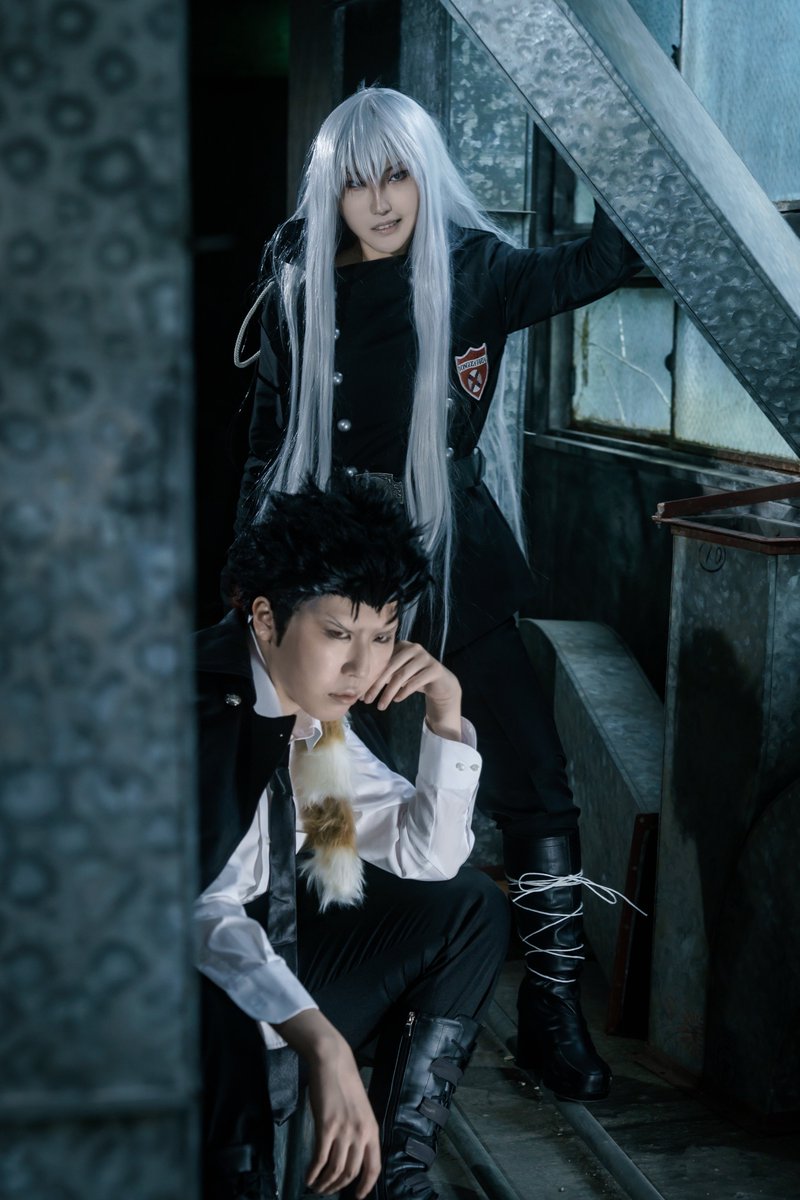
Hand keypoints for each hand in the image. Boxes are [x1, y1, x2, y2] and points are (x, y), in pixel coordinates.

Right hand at [273, 1010, 379, 1196]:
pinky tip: (308, 1176)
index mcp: (372, 1130)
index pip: (374, 1167)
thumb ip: (360, 1131)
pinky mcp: (326, 1127)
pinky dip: (313, 1172)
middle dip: (337, 1187)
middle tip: (326, 1191)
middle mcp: (360, 1133)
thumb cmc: (345, 1084)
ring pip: (335, 1169)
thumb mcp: (361, 1110)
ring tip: (315, 1186)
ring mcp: (343, 1130)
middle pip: (351, 1172)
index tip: (356, 1197)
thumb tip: (353, 1155)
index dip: (365, 1186)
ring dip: (324, 1183)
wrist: (333, 1063)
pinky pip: (320, 1159)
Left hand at [363, 640, 461, 740]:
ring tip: (381, 706)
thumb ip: (383, 676)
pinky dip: (403, 693)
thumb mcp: (398, 674)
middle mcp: (413, 648)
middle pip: (390, 668)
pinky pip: (414, 682)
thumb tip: (361, 689)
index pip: (382, 661)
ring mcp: (425, 657)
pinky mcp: (434, 669)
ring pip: (401, 676)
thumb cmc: (414, 677)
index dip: (370, 677)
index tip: (361, 693)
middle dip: (377, 686)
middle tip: (367, 701)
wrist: (440, 682)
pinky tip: (396, 699)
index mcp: (401, 645)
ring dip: (388, 693)